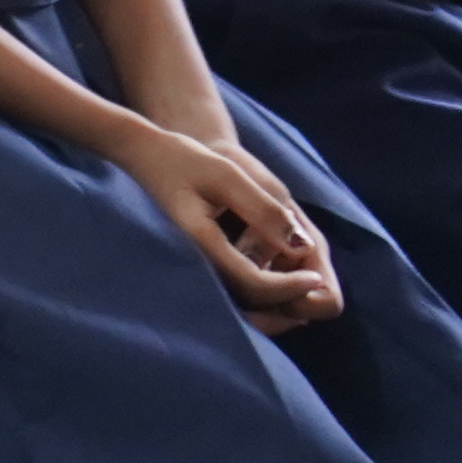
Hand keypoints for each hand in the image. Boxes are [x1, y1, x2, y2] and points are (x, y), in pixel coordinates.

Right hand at [119, 120, 339, 331]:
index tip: (317, 275)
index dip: (291, 286)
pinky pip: (233, 293)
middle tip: (316, 288)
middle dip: (288, 303)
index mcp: (202, 243)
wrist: (144, 156)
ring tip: (303, 289)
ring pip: (241, 305)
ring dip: (276, 305)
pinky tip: (280, 282)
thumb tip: (302, 247)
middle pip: (248, 305)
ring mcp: (195, 267)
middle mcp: (196, 264)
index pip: (253, 283)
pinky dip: (261, 296)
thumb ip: (264, 210)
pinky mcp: (198, 265)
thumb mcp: (228, 175)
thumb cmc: (185, 160)